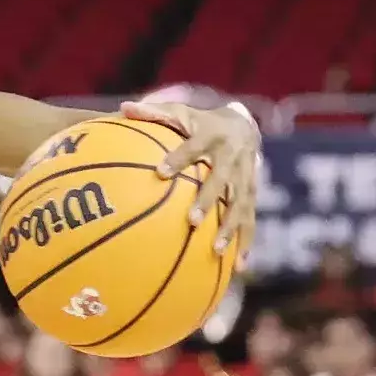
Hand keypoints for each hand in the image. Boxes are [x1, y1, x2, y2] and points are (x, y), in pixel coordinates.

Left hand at [121, 99, 259, 258]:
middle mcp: (232, 157)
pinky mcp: (252, 194)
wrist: (245, 125)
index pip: (193, 147)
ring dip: (230, 227)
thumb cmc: (200, 122)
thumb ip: (153, 113)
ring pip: (240, 204)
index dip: (178, 158)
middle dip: (208, 200)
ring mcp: (245, 177)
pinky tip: (238, 266)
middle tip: (191, 220)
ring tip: (215, 250)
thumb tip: (123, 108)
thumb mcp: (180, 113)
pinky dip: (246, 242)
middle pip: (221, 180)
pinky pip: (251, 219)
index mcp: (211, 136)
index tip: (160, 173)